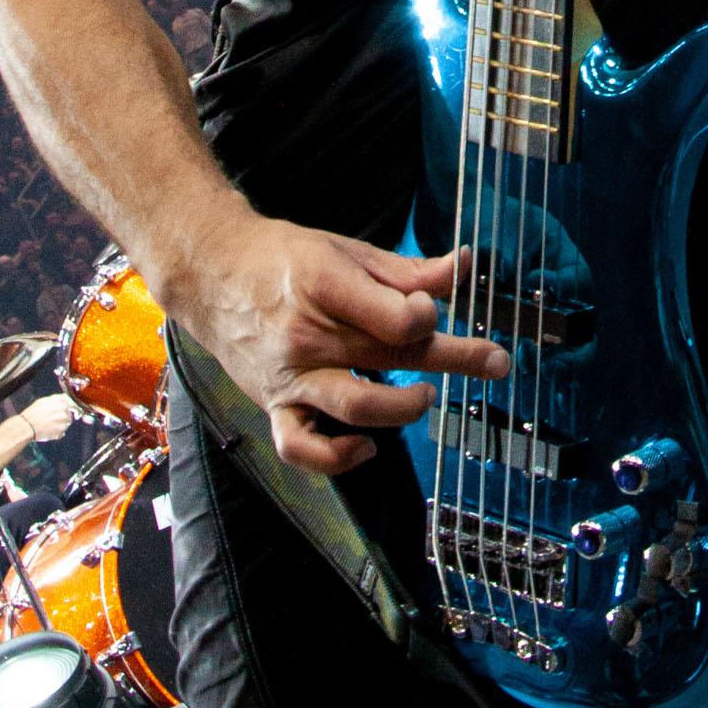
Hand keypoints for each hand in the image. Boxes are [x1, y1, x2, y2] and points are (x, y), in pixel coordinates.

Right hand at [24, 393, 76, 441]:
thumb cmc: (32, 413)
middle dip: (64, 417)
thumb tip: (63, 400)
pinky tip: (48, 431)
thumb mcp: (43, 401)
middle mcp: (64, 409)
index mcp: (60, 400)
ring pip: (66, 423)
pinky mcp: (62, 430)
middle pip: (69, 413)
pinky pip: (62, 432)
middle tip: (54, 420)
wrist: (27, 426)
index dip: (72, 406)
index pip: (72, 402)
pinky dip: (57, 433)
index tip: (73, 410)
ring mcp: (64, 420)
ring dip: (60, 425)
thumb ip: (55, 400)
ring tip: (48, 425)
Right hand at [172, 215, 506, 478]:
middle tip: (496, 362)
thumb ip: (407, 270)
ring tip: (424, 398)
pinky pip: (302, 446)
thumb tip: (465, 269)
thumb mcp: (346, 251)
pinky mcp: (274, 404)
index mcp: (325, 285)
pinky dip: (337, 457)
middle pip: (393, 355)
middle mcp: (307, 334)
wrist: (211, 273)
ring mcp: (289, 375)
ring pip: (356, 406)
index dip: (428, 315)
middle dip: (457, 359)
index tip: (432, 308)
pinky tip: (367, 447)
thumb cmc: (284, 259)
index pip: (397, 316)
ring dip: (403, 408)